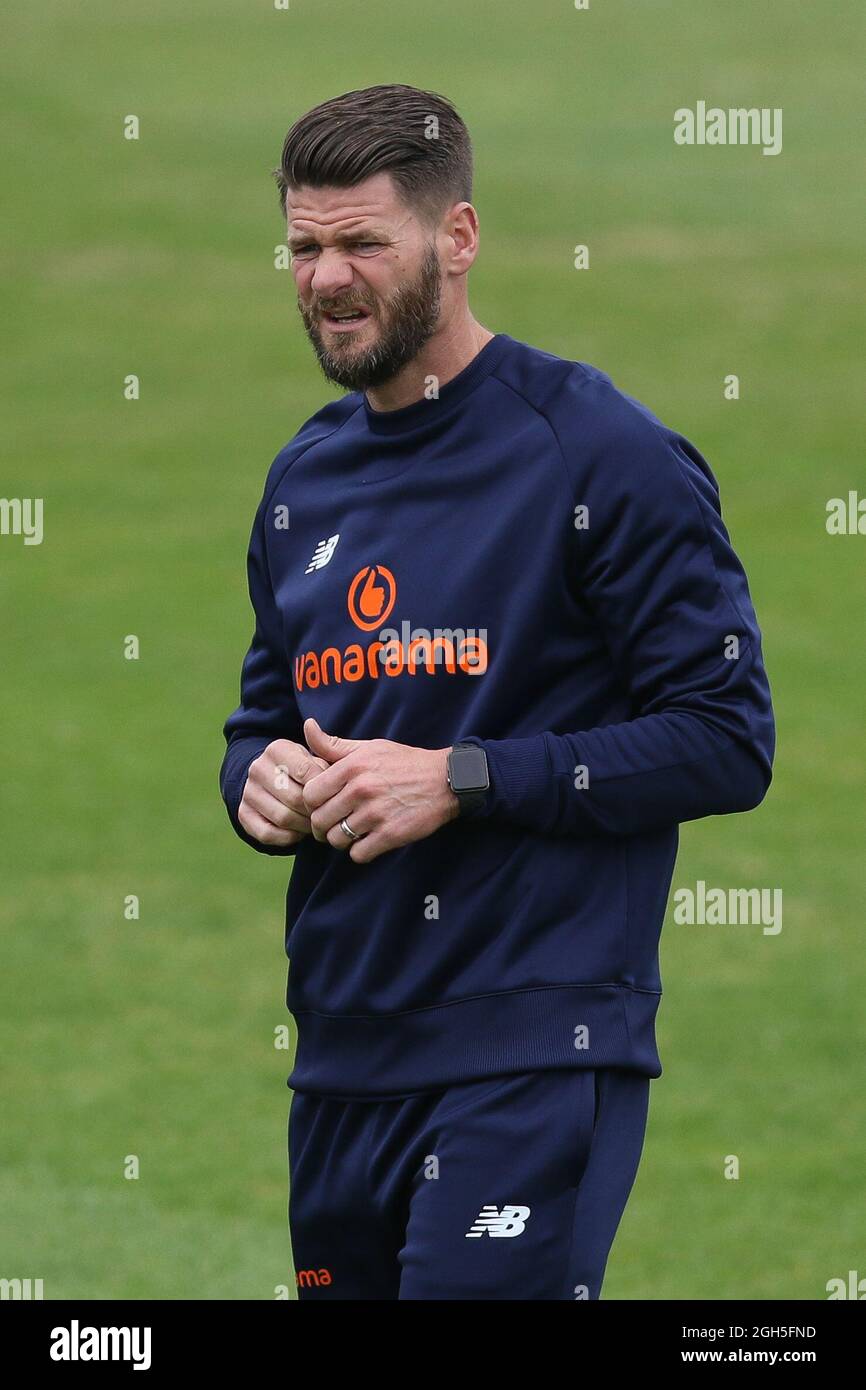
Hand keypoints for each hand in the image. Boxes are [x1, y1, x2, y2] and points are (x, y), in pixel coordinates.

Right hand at [238, 738, 328, 847]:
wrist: (272, 777)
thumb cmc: (305, 769)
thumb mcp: (317, 757)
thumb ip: (330, 759)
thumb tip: (338, 772)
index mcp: (277, 749)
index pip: (305, 771)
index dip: (324, 789)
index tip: (335, 797)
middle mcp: (258, 768)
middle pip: (294, 798)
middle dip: (315, 811)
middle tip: (328, 816)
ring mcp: (248, 791)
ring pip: (282, 818)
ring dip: (304, 826)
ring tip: (317, 824)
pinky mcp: (243, 813)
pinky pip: (267, 834)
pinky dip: (288, 837)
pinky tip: (299, 832)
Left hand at [301, 718, 459, 862]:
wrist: (445, 780)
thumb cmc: (404, 762)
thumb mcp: (369, 747)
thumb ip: (334, 744)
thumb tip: (307, 726)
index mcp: (351, 767)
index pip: (309, 794)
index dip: (312, 804)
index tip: (322, 806)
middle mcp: (361, 790)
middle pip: (319, 820)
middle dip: (322, 826)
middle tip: (333, 825)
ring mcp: (376, 814)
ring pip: (337, 839)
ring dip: (341, 840)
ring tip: (351, 832)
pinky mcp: (391, 834)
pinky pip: (359, 854)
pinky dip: (360, 851)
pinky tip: (368, 841)